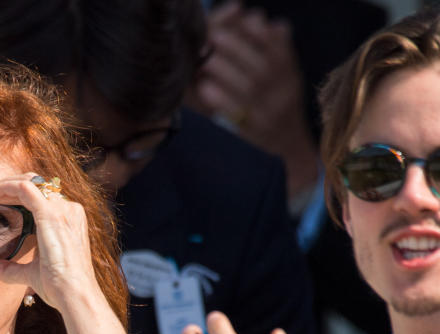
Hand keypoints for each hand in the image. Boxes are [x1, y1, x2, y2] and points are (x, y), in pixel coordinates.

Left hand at [0, 174, 99, 311]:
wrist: (74, 296)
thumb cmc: (59, 288)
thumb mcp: (30, 274)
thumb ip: (10, 268)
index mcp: (65, 219)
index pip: (38, 196)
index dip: (11, 195)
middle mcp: (67, 209)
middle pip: (33, 184)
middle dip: (3, 186)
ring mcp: (61, 209)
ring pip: (27, 182)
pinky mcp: (51, 213)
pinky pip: (23, 189)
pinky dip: (2, 188)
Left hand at [189, 1, 317, 197]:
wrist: (289, 157)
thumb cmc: (276, 111)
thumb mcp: (281, 80)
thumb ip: (270, 49)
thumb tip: (254, 17)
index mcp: (289, 77)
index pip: (280, 50)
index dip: (261, 34)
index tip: (243, 20)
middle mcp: (283, 96)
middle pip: (263, 68)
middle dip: (238, 49)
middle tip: (213, 36)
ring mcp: (269, 118)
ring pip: (252, 90)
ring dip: (226, 71)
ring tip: (204, 59)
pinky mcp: (255, 137)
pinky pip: (239, 118)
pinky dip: (223, 102)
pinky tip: (205, 89)